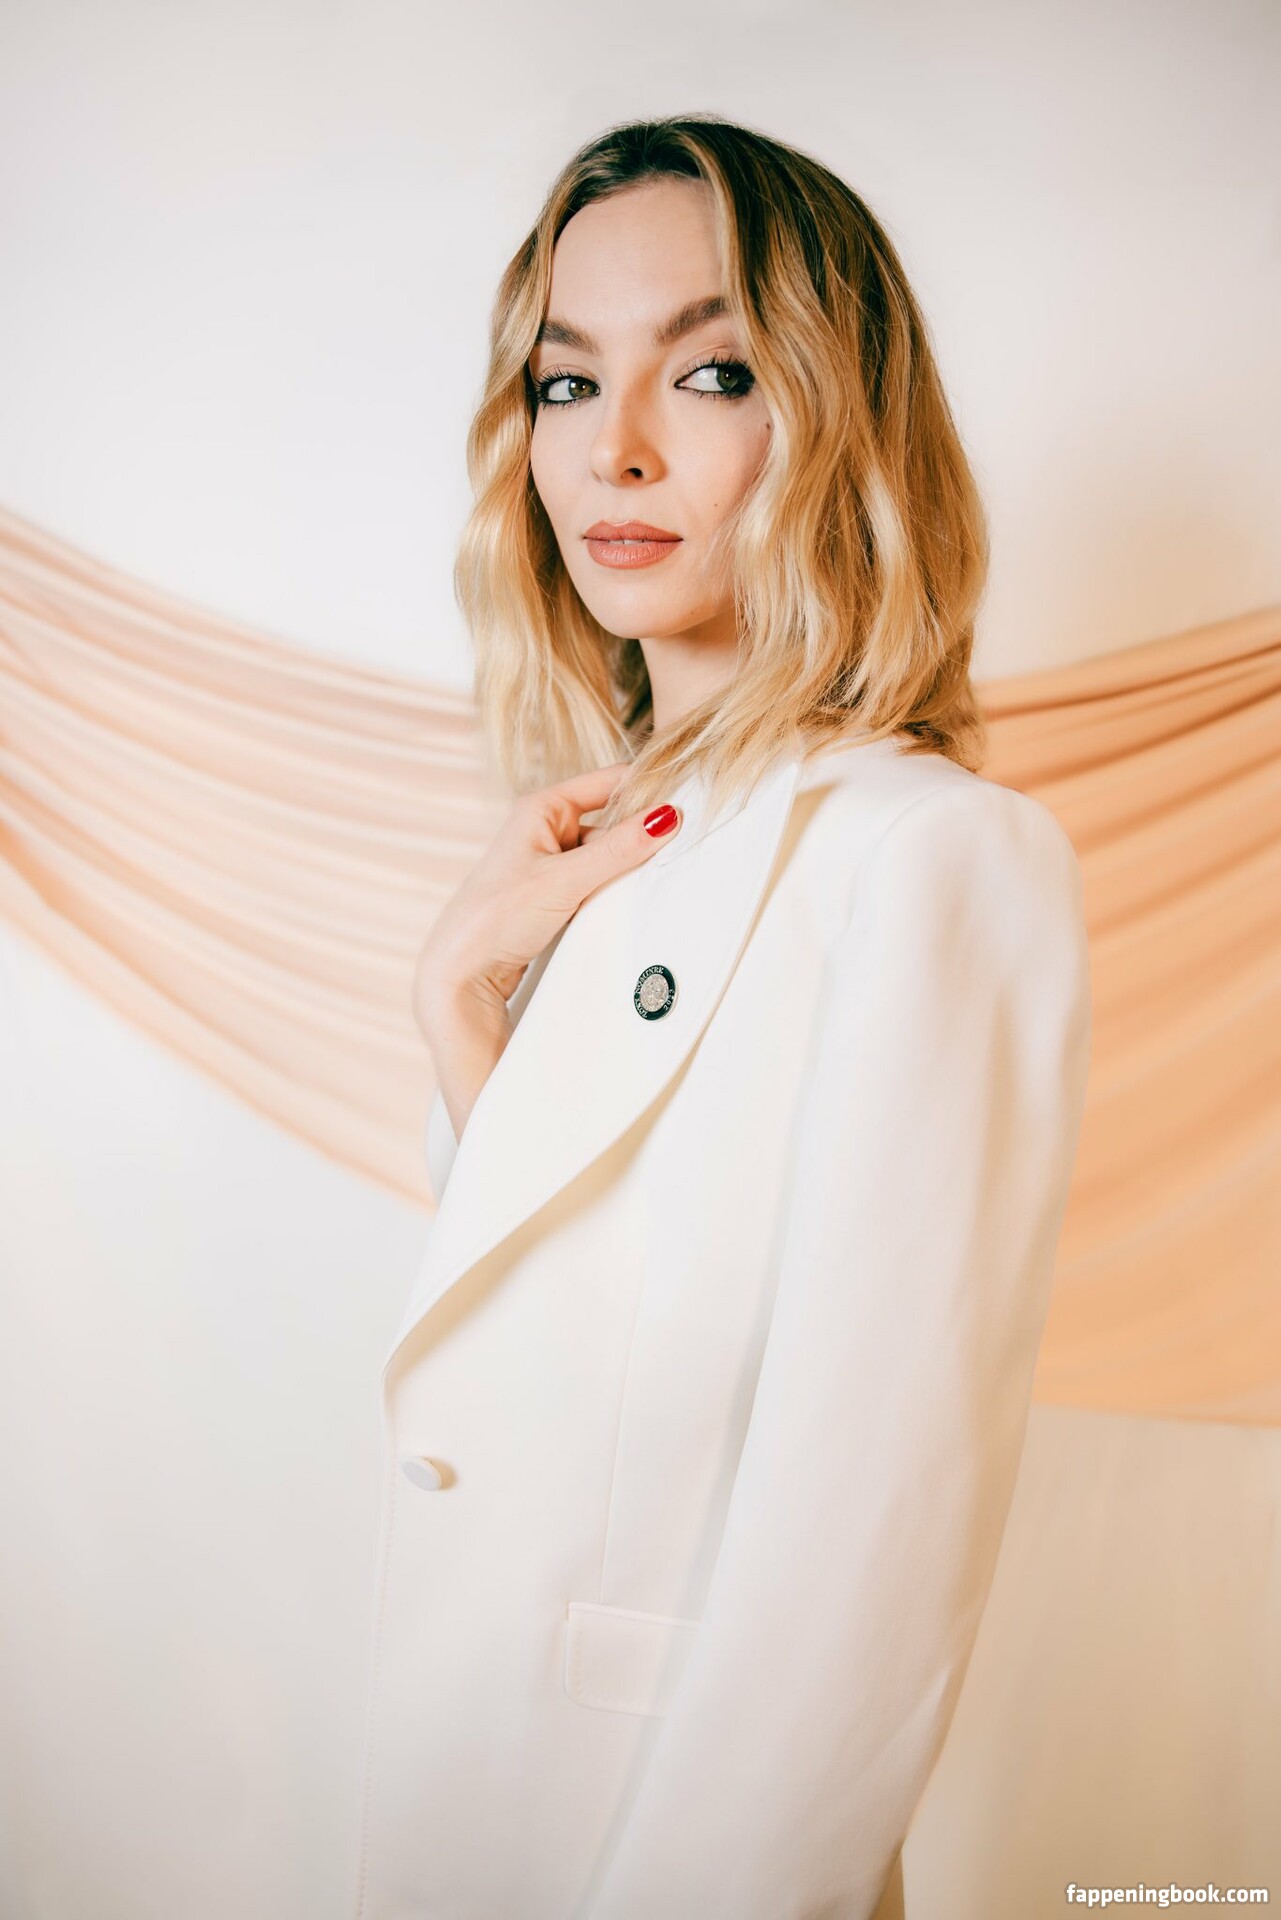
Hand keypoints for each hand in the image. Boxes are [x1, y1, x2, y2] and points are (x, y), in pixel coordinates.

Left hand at [412, 763, 682, 1139]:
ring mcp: (548, 865)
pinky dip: (612, 890)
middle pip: (610, 821)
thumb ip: (618, 849)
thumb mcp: (565, 880)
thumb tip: (667, 817)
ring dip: (626, 868)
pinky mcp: (552, 897)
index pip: (607, 782)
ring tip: (658, 876)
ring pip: (604, 856)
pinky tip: (629, 902)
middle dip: (639, 834)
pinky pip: (595, 883)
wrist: (460, 976)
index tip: (687, 797)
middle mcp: (542, 830)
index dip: (646, 787)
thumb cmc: (494, 918)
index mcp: (539, 808)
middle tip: (680, 845)